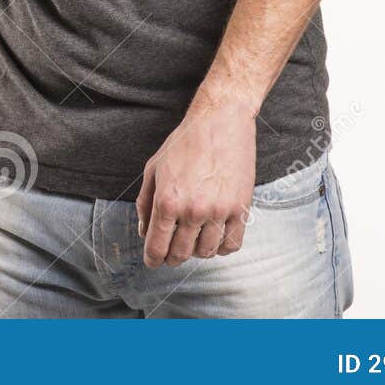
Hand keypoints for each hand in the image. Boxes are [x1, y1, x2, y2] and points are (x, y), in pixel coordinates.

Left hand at [135, 100, 256, 267]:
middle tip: (171, 253)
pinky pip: (232, 245)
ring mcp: (219, 212)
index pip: (157, 246)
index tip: (153, 262)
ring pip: (206, 252)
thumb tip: (144, 232)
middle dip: (172, 257)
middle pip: (180, 254)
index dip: (153, 259)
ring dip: (196, 252)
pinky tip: (214, 238)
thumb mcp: (153, 168)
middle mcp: (192, 210)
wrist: (220, 122)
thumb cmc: (184, 142)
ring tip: (192, 240)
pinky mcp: (240, 209)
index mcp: (167, 200)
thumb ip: (145, 203)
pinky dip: (222, 248)